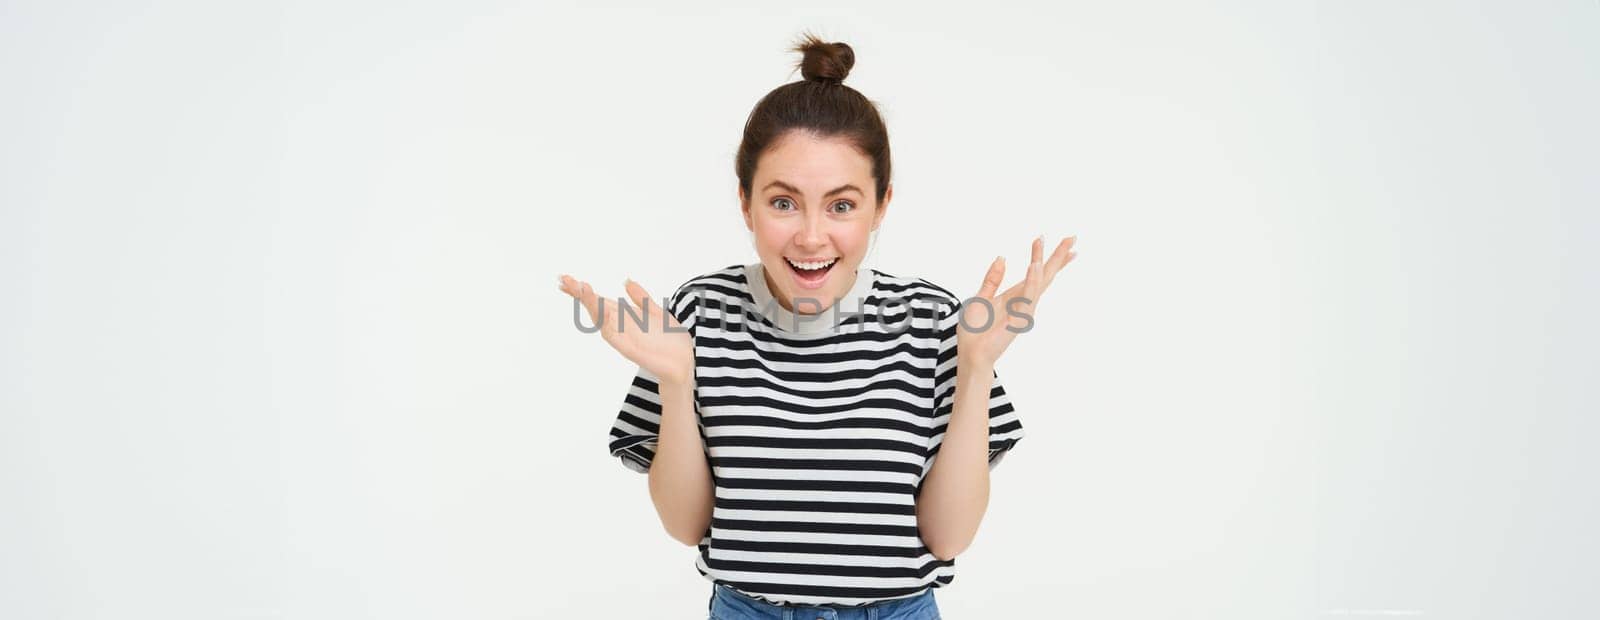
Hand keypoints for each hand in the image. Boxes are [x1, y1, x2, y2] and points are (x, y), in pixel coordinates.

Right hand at [559, 274, 693, 385]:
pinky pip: (616, 338)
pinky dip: (607, 326)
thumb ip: (641, 298)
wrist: (685, 364)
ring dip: (591, 305)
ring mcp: (624, 339)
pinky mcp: (633, 351)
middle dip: (580, 294)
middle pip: (595, 309)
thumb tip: (626, 280)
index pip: (599, 302)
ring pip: (602, 321)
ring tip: (580, 288)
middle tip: (564, 279)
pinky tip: (601, 312)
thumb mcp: (656, 312)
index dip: (583, 291)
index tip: (566, 279)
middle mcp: (621, 329)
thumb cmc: (671, 341)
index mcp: (625, 319)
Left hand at [957, 235, 1076, 365]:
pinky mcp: (1019, 319)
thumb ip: (993, 278)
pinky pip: (1027, 296)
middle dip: (1058, 256)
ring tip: (1055, 244)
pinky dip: (1031, 280)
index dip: (1048, 257)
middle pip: (1045, 275)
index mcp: (1015, 295)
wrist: (971, 355)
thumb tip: (1002, 257)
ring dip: (1045, 261)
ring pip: (1039, 281)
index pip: (1037, 272)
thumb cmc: (975, 331)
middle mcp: (1024, 301)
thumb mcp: (981, 297)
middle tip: (1072, 237)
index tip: (1065, 243)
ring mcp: (1024, 310)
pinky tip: (1035, 265)